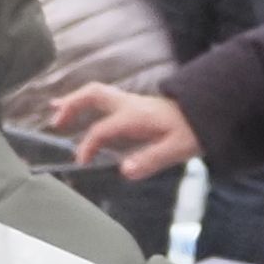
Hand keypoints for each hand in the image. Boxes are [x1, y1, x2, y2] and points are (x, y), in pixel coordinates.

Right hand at [41, 82, 198, 183]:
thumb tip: (125, 170)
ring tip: (55, 111)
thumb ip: (150, 160)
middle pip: (93, 95)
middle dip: (71, 106)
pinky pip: (103, 99)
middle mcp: (129, 105)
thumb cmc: (192, 131)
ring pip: (96, 93)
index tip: (80, 163)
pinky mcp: (133, 106)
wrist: (207, 113)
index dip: (87, 146)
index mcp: (135, 117)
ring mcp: (130, 102)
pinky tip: (79, 113)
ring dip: (74, 101)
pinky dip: (86, 103)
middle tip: (55, 122)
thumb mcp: (176, 149)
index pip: (102, 129)